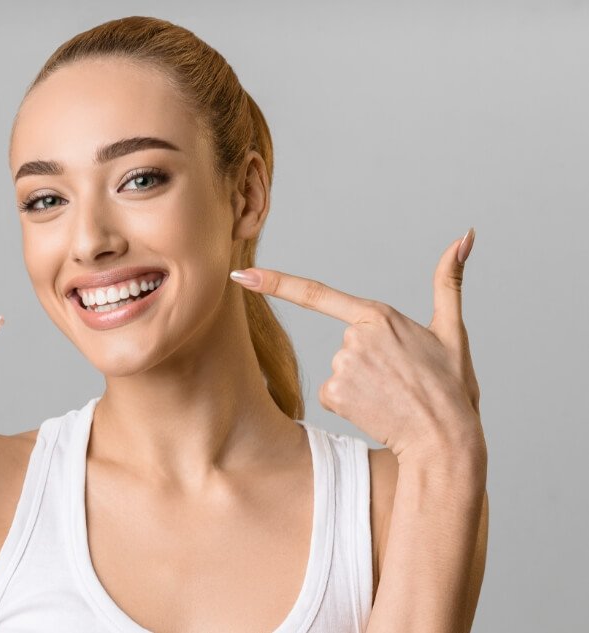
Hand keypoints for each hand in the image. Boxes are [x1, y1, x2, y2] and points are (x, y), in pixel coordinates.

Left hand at [230, 230, 482, 464]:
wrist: (446, 440)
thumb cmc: (451, 389)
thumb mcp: (453, 332)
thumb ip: (450, 282)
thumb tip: (464, 236)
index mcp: (379, 316)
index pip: (317, 293)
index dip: (274, 282)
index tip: (241, 274)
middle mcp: (354, 336)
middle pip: (346, 345)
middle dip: (369, 362)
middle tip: (401, 381)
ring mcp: (342, 365)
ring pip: (340, 371)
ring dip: (363, 385)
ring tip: (393, 396)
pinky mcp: (333, 392)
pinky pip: (332, 394)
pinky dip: (352, 404)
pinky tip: (377, 410)